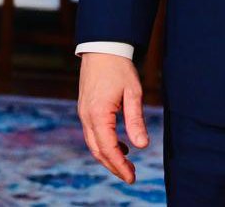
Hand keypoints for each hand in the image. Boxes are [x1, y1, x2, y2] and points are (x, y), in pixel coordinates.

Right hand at [77, 53, 148, 183]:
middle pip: (98, 151)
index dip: (120, 165)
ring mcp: (83, 113)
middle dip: (114, 166)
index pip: (108, 148)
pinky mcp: (85, 109)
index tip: (132, 177)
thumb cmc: (119, 68)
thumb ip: (136, 120)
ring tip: (126, 165)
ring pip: (93, 144)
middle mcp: (86, 116)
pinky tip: (120, 145)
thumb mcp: (133, 93)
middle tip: (131, 176)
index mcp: (98, 114)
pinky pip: (92, 134)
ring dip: (108, 157)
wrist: (102, 48)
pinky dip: (104, 145)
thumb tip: (141, 145)